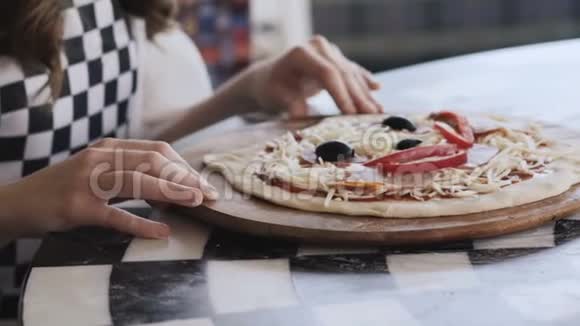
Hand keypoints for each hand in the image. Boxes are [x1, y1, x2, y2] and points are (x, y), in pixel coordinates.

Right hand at [1, 138, 217, 238]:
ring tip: (196, 202)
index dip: (184, 166)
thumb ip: (130, 171)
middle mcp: (100, 159)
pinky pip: (115, 216)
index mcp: (110, 148)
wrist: (18, 201)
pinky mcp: (78, 208)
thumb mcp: (98, 170)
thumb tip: (171, 184)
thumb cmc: (65, 187)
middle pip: (153, 162)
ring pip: (138, 181)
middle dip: (185, 178)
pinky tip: (161, 233)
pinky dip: (140, 225)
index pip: (157, 150)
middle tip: (210, 194)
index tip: (203, 183)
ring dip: (171, 191)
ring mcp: (88, 182)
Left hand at [251, 35, 381, 116]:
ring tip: (377, 110)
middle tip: (371, 115)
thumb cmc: (271, 88)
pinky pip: (352, 71)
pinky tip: (377, 88)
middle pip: (343, 73)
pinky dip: (363, 82)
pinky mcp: (336, 58)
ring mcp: (329, 51)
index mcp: (301, 53)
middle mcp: (318, 47)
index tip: (351, 113)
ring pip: (351, 73)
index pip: (328, 73)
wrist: (269, 77)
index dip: (341, 94)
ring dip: (364, 92)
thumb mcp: (276, 96)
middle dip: (358, 96)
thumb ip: (290, 103)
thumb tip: (300, 114)